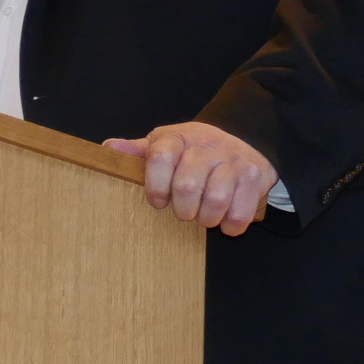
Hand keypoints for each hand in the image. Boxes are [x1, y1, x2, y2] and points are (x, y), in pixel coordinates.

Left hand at [103, 122, 279, 236]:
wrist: (242, 140)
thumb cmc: (192, 152)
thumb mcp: (164, 147)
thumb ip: (137, 152)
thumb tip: (109, 147)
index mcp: (177, 138)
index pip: (159, 158)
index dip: (155, 186)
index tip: (158, 201)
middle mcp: (206, 146)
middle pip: (186, 185)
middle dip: (183, 209)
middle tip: (184, 212)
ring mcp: (233, 160)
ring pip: (216, 200)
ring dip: (207, 218)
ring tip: (204, 216)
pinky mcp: (255, 177)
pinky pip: (240, 213)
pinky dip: (230, 224)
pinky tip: (225, 219)